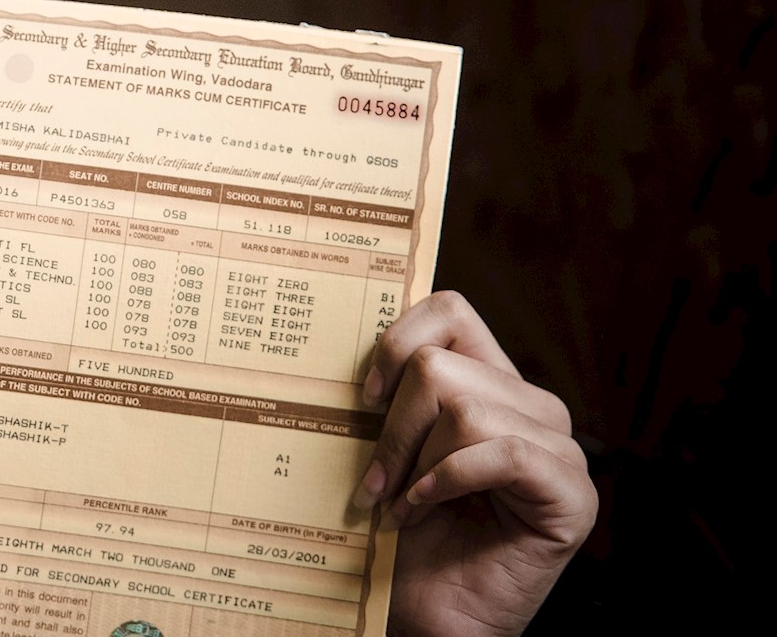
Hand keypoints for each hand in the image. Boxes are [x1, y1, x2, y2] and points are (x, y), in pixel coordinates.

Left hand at [358, 292, 595, 636]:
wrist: (428, 612)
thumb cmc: (404, 531)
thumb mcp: (387, 446)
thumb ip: (391, 391)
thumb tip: (345, 335)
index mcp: (491, 383)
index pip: (450, 311)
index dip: (397, 340)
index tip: (365, 397)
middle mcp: (532, 407)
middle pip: (440, 365)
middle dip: (394, 429)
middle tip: (379, 482)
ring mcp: (559, 450)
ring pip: (464, 409)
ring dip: (416, 465)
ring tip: (402, 506)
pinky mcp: (572, 494)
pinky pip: (502, 454)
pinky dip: (447, 482)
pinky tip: (423, 511)